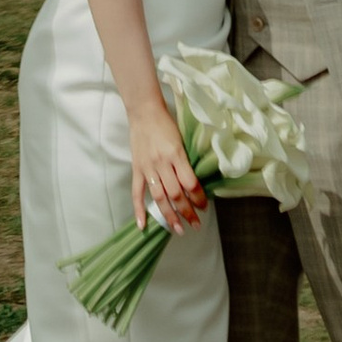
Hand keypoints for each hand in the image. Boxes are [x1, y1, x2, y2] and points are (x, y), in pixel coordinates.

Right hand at [130, 97, 205, 233]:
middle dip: (187, 212)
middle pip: (176, 194)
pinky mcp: (137, 168)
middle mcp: (162, 163)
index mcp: (176, 154)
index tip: (204, 207)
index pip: (190, 183)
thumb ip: (186, 162)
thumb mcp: (182, 141)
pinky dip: (139, 210)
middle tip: (196, 225)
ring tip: (178, 229)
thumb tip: (194, 185)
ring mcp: (148, 167)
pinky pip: (137, 192)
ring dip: (169, 215)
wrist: (144, 112)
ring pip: (159, 197)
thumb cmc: (166, 124)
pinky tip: (143, 225)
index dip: (199, 198)